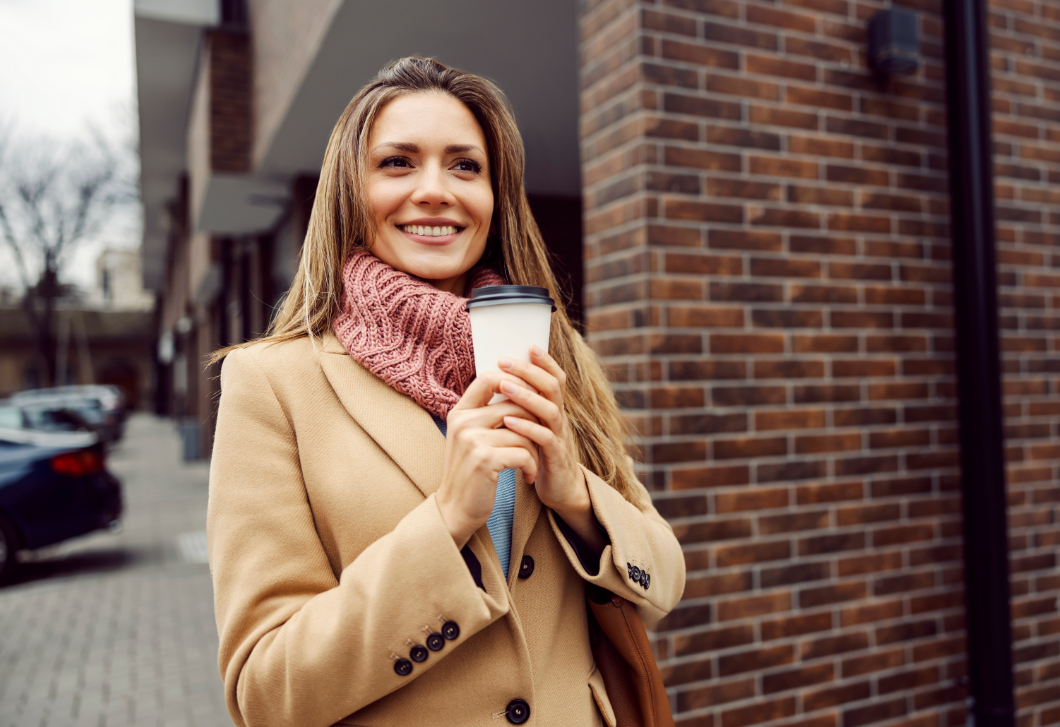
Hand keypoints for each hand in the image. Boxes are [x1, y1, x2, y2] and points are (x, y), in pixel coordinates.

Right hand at [435, 371, 540, 547]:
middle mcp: (463, 422)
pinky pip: (524, 452)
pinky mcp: (485, 459)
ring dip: (535, 449)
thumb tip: (521, 389)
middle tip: (540, 439)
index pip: (488, 378)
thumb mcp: (471, 438)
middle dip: (534, 422)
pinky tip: (527, 476)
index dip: (514, 381)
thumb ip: (488, 415)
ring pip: (523, 429)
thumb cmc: (471, 473)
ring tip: (532, 463)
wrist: (455, 510)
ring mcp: (472, 440)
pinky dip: (531, 466)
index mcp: (460, 412)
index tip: (530, 397)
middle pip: (514, 403)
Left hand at [498, 346, 605, 553]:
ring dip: (526, 396)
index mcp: (555, 410)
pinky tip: (509, 421)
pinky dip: (527, 428)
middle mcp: (561, 419)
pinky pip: (544, 439)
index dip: (545, 362)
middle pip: (552, 387)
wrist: (561, 492)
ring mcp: (560, 438)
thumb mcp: (535, 427)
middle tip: (505, 360)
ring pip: (549, 410)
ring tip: (504, 385)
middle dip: (529, 371)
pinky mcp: (556, 458)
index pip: (554, 379)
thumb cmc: (542, 456)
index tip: (528, 345)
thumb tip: (502, 382)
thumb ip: (526, 407)